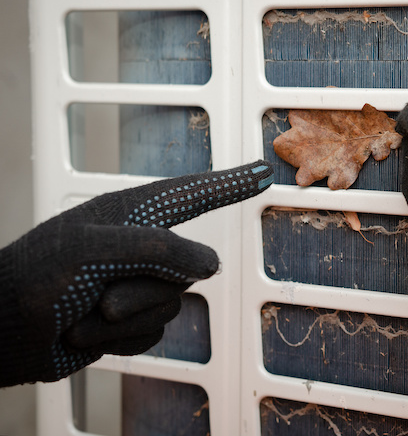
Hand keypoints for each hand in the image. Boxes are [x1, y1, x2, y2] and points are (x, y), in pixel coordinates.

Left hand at [0, 160, 272, 386]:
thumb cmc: (37, 276)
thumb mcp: (96, 248)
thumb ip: (161, 247)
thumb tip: (210, 264)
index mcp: (131, 213)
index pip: (195, 193)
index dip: (232, 183)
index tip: (264, 172)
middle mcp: (139, 246)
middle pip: (185, 268)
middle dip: (145, 289)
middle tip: (100, 295)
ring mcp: (135, 284)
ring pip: (171, 304)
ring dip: (127, 318)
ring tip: (85, 314)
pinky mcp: (130, 321)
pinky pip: (153, 333)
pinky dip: (119, 340)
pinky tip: (85, 333)